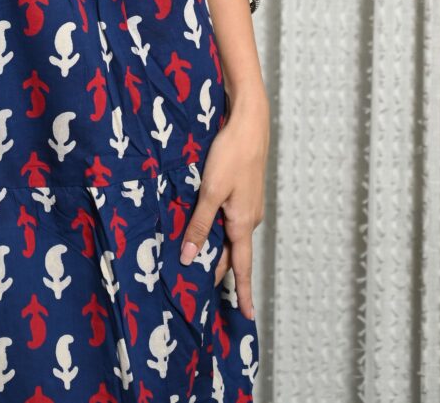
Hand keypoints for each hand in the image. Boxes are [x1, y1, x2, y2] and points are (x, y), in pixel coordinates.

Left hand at [179, 93, 268, 319]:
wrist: (250, 123)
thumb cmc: (230, 154)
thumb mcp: (210, 191)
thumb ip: (200, 224)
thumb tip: (189, 257)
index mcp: (242, 223)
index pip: (242, 267)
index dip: (243, 292)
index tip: (247, 316)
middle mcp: (249, 218)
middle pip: (234, 253)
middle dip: (223, 272)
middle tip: (207, 292)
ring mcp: (248, 205)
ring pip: (231, 235)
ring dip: (219, 249)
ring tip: (202, 263)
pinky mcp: (244, 192)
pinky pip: (231, 219)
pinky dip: (220, 229)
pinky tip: (208, 226)